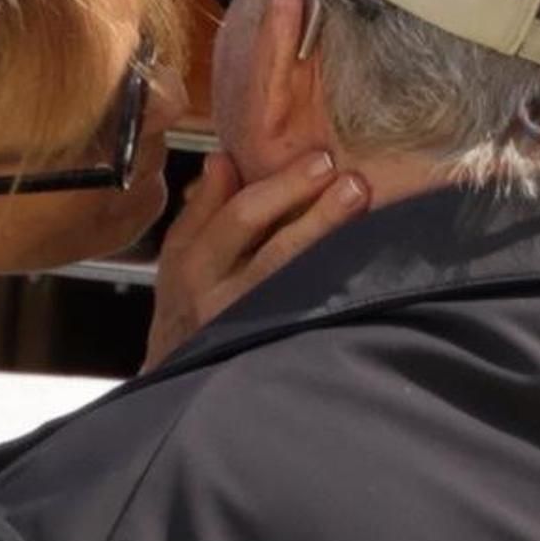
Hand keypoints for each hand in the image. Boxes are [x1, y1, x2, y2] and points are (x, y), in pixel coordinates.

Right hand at [143, 151, 367, 371]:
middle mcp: (220, 298)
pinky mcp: (277, 350)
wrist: (178, 383)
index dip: (282, 187)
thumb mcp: (179, 257)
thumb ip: (202, 208)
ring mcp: (251, 329)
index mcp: (192, 264)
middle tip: (351, 180)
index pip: (238, 217)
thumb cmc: (183, 309)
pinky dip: (334, 285)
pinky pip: (309, 316)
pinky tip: (362, 262)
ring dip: (329, 238)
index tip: (319, 161)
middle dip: (317, 213)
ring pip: (295, 281)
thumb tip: (225, 158)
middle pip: (274, 249)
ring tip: (358, 204)